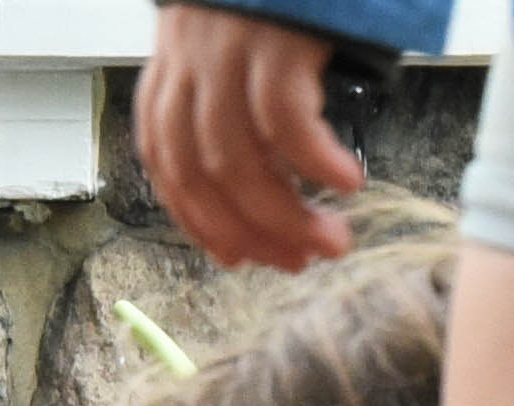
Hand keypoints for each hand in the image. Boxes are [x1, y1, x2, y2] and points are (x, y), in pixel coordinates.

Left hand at [136, 3, 363, 270]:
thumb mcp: (243, 36)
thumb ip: (241, 92)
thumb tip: (276, 164)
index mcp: (173, 70)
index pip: (168, 165)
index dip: (200, 219)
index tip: (237, 255)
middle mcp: (190, 65)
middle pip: (203, 173)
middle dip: (249, 231)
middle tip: (298, 261)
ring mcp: (229, 50)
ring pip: (238, 160)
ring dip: (284, 214)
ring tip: (329, 240)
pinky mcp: (275, 36)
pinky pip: (285, 119)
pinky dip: (313, 161)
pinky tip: (345, 183)